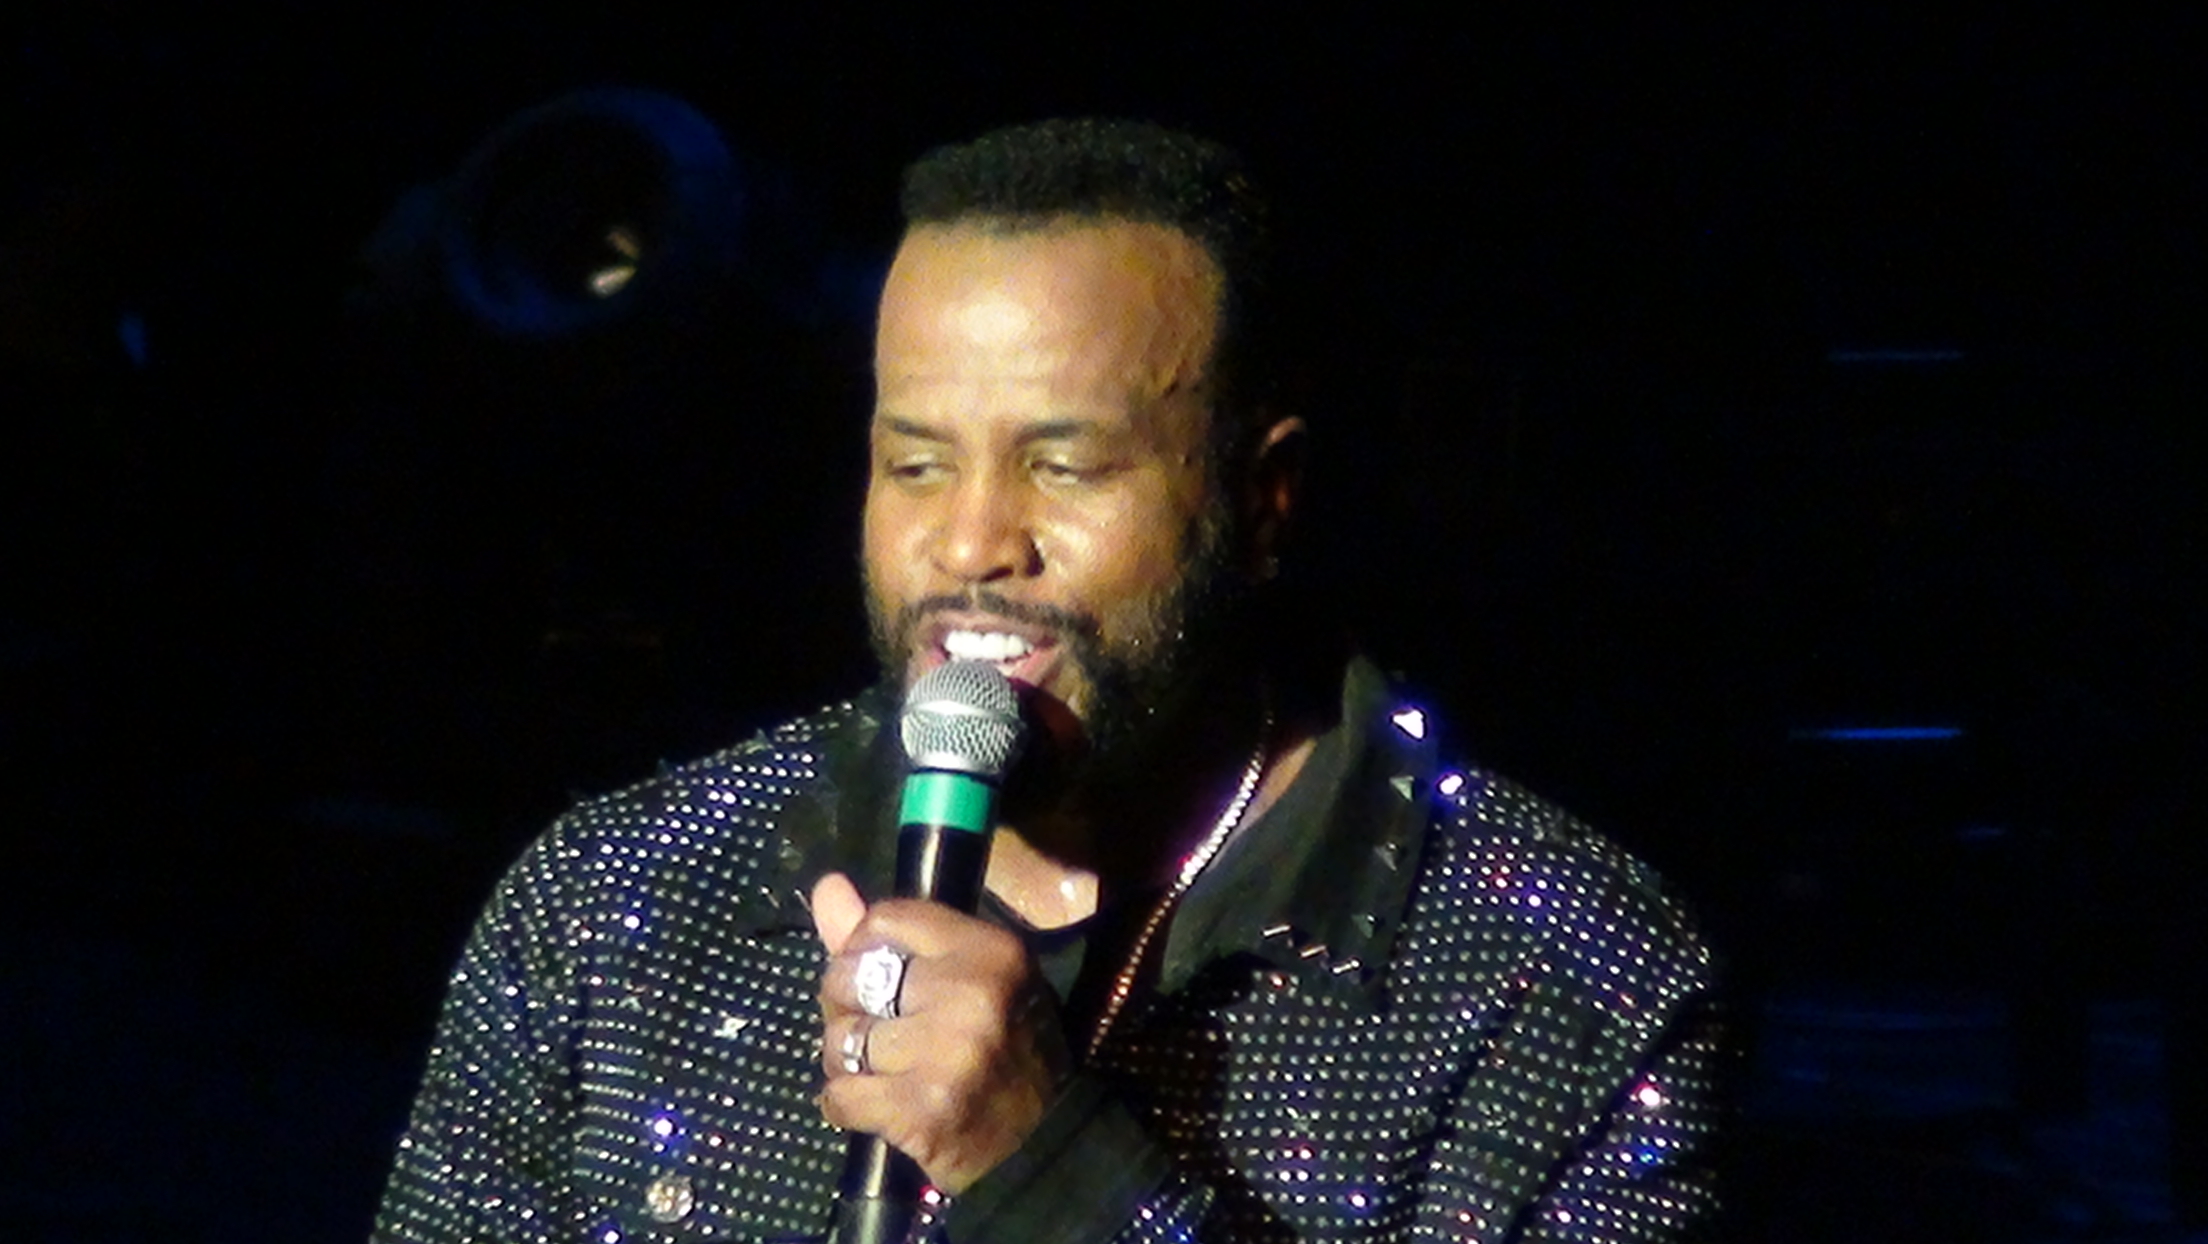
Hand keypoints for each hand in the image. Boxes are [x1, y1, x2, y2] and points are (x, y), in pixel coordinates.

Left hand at [812, 872, 1071, 1193]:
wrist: (1040, 1139)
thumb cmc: (996, 1046)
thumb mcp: (960, 977)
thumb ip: (886, 936)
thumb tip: (826, 886)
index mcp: (986, 949)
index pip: (882, 921)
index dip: (863, 952)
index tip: (882, 982)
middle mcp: (970, 994)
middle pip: (850, 977)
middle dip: (847, 1008)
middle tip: (879, 1033)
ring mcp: (948, 1054)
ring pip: (840, 1040)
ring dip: (845, 1062)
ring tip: (881, 1073)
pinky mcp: (924, 1110)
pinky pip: (839, 1096)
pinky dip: (844, 1106)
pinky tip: (876, 1108)